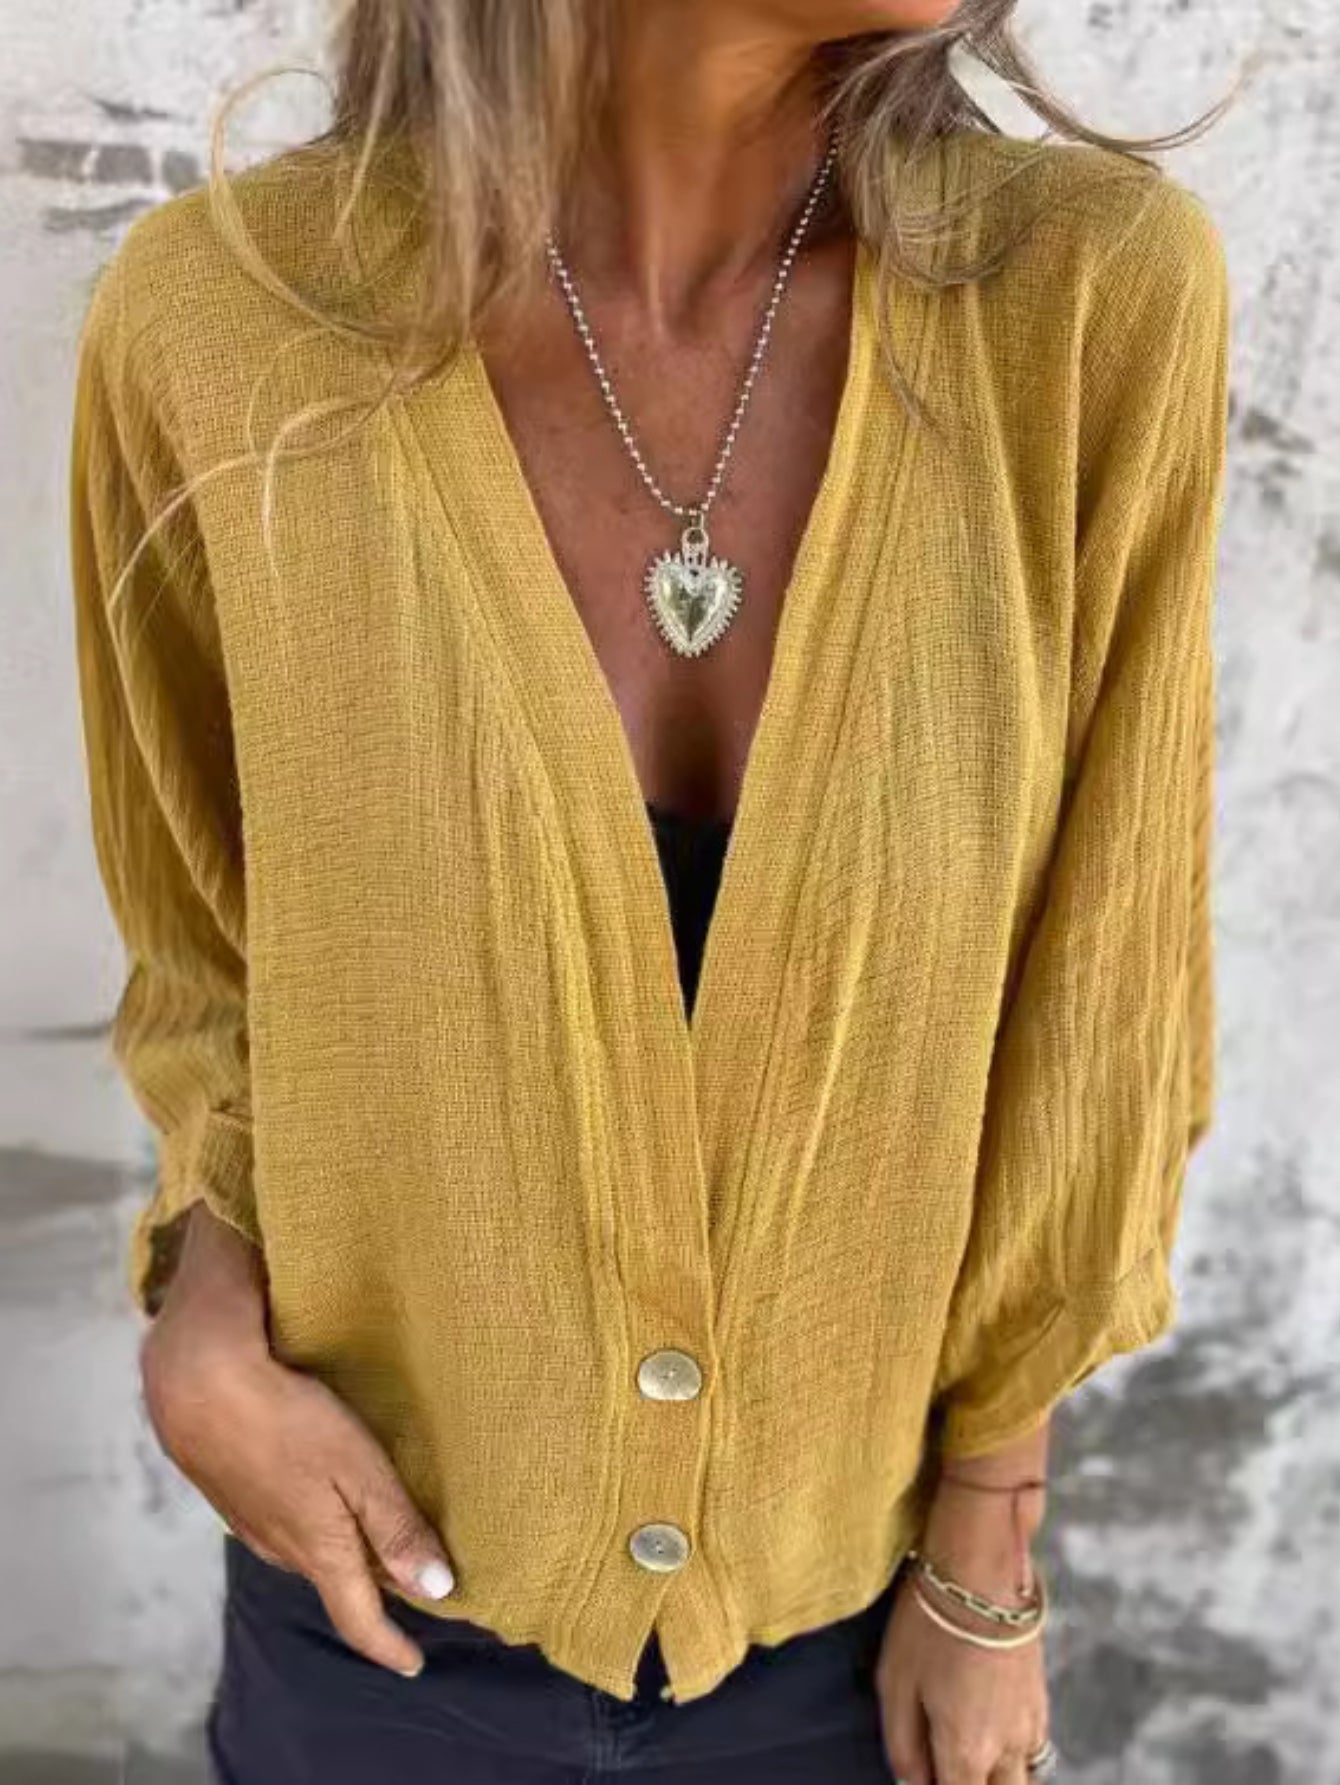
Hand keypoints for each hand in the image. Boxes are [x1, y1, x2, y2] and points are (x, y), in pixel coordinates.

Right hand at [140, 1204, 456, 1678]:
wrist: (198, 1385)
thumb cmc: (289, 1422)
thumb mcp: (359, 1469)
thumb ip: (396, 1528)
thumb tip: (436, 1590)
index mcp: (319, 1550)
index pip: (358, 1618)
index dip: (389, 1646)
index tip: (414, 1664)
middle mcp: (282, 1549)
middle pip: (336, 1582)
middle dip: (372, 1592)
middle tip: (409, 1586)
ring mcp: (252, 1523)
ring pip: (309, 1552)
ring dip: (342, 1554)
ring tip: (373, 1540)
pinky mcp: (233, 1494)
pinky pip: (285, 1526)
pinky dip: (315, 1525)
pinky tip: (320, 1497)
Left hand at [876, 1488, 1049, 1783]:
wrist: (982, 1567)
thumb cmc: (930, 1622)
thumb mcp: (895, 1684)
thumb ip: (903, 1747)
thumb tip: (911, 1783)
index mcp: (967, 1752)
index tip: (923, 1773)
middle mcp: (1007, 1750)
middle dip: (969, 1784)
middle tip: (944, 1761)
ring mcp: (1030, 1725)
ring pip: (1018, 1779)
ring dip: (992, 1776)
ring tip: (963, 1749)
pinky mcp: (1041, 1700)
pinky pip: (1030, 1750)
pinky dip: (1010, 1754)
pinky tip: (985, 1728)